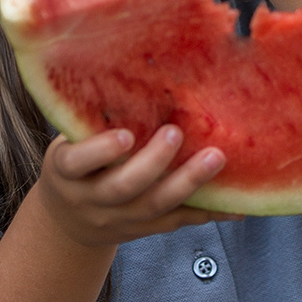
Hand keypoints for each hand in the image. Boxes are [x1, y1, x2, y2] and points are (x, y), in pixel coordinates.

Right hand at [33, 125, 237, 249]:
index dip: (100, 152)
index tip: (125, 135)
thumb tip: (141, 72)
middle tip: (177, 133)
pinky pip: (176, 222)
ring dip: (188, 183)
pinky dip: (206, 212)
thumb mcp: (70, 142)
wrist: (69, 221)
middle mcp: (90, 199)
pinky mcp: (142, 230)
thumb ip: (93, 122)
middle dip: (153, 162)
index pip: (76, 163)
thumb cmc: (77, 162)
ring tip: (215, 158)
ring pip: (154, 207)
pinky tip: (235, 204)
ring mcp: (117, 219)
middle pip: (123, 187)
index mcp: (65, 171)